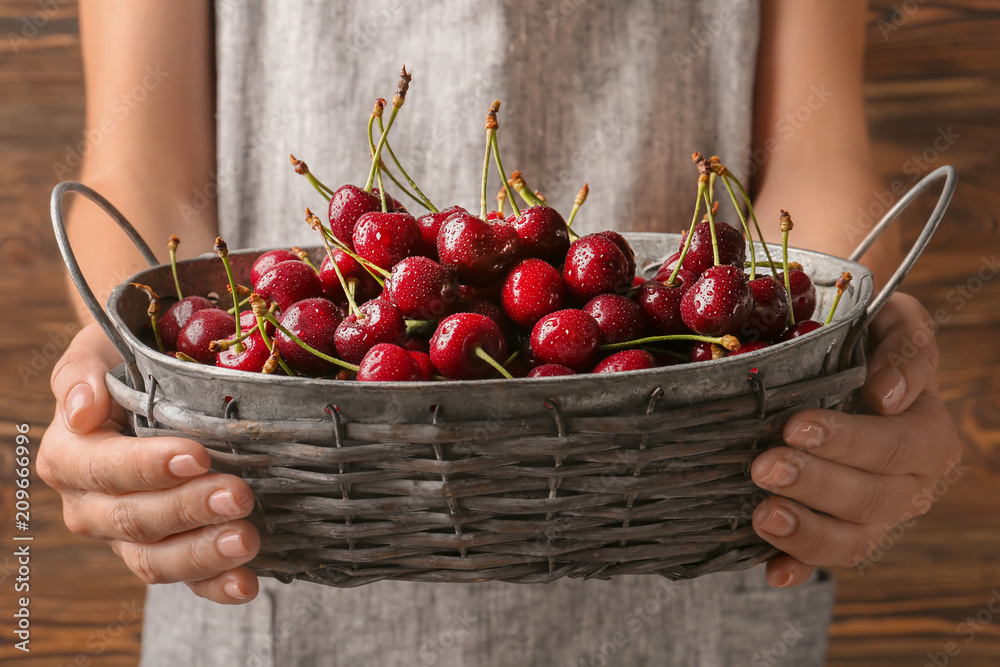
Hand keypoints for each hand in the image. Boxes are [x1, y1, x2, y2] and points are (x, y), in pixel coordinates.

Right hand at [38, 323, 261, 603]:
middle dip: (189, 509)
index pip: (104, 469)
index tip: (196, 455)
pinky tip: (247, 584)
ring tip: (247, 539)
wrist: (153, 380)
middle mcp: (92, 505)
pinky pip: (186, 580)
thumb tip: (80, 408)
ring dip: (203, 554)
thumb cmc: (128, 360)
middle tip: (239, 495)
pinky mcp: (166, 553)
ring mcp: (128, 536)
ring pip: (156, 559)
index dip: (147, 466)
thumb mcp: (102, 350)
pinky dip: (216, 585)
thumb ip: (83, 373)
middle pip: (135, 518)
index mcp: (71, 455)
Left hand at [750, 293, 961, 586]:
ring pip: (852, 540)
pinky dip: (797, 567)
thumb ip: (906, 346)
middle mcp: (909, 483)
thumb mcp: (893, 321)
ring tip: (762, 515)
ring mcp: (873, 516)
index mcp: (927, 432)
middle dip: (815, 483)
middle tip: (764, 466)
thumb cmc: (866, 337)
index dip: (848, 441)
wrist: (840, 358)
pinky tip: (773, 571)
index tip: (796, 427)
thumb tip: (889, 394)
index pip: (896, 446)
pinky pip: (821, 560)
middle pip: (871, 498)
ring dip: (806, 532)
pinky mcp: (834, 532)